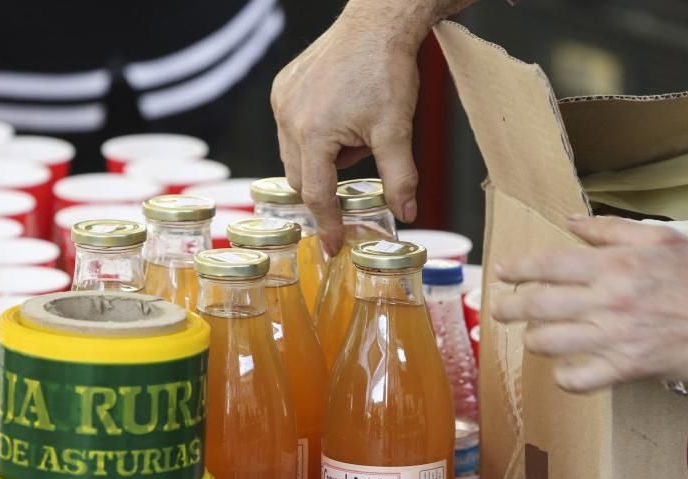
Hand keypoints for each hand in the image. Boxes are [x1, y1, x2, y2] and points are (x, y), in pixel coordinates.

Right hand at [271, 8, 421, 253]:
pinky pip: (291, 128)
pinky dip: (313, 136)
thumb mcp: (396, 130)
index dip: (328, 224)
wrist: (377, 23)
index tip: (333, 246)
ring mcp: (282, 101)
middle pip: (301, 178)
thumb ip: (399, 177)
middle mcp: (288, 118)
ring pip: (294, 155)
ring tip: (355, 136)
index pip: (317, 195)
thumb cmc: (385, 70)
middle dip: (326, 187)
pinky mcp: (283, 87)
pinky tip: (340, 120)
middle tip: (356, 180)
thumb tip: (405, 213)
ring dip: (320, 161)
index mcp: (313, 133)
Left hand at [490, 216, 687, 392]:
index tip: (502, 273)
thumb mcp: (660, 238)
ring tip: (533, 336)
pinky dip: (563, 376)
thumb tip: (570, 222)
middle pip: (537, 305)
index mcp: (613, 266)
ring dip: (533, 339)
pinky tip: (564, 368)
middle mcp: (607, 301)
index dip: (517, 270)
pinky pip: (577, 379)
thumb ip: (609, 230)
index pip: (547, 266)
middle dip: (509, 307)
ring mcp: (613, 338)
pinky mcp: (624, 369)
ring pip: (549, 342)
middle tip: (499, 308)